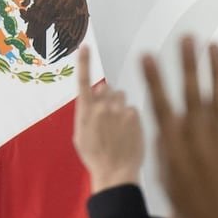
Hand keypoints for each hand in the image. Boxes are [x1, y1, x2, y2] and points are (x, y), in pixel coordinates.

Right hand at [72, 46, 142, 191]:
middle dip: (109, 99)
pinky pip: (133, 108)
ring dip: (121, 107)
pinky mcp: (135, 116)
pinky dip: (131, 117)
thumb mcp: (81, 134)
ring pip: (122, 97)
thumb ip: (87, 110)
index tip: (85, 46)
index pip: (83, 82)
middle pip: (109, 90)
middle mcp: (102, 107)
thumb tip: (97, 93)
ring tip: (119, 128)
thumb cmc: (95, 156)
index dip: (84, 63)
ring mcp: (119, 111)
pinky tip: (129, 133)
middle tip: (109, 119)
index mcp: (85, 111)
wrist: (115, 172)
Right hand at [141, 38, 217, 217]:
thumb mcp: (170, 185)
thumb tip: (163, 125)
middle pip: (191, 97)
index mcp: (173, 154)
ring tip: (214, 45)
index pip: (161, 109)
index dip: (155, 81)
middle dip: (188, 65)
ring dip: (217, 71)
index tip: (148, 55)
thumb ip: (168, 153)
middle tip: (186, 37)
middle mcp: (197, 146)